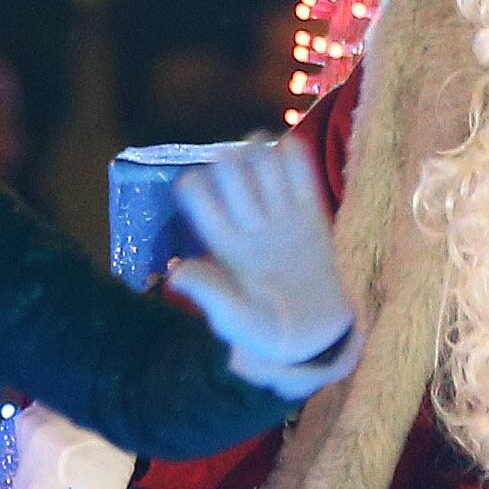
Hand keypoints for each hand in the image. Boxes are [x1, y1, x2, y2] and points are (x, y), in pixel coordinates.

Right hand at [14, 406, 137, 488]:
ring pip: (23, 469)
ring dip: (36, 486)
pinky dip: (37, 462)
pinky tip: (56, 467)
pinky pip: (28, 447)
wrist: (117, 396)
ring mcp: (27, 428)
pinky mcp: (34, 414)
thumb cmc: (114, 445)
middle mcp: (26, 450)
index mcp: (42, 472)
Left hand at [167, 136, 355, 382]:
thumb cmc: (265, 330)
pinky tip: (301, 184)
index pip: (195, 189)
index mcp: (219, 238)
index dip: (201, 186)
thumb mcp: (236, 319)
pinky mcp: (307, 208)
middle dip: (238, 170)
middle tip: (258, 204)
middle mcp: (242, 216)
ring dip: (268, 161)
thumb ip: (211, 294)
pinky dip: (296, 158)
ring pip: (260, 155)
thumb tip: (176, 274)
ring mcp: (275, 209)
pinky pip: (297, 164)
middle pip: (227, 163)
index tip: (223, 211)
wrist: (312, 333)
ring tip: (282, 197)